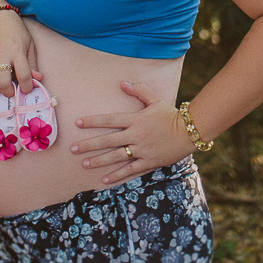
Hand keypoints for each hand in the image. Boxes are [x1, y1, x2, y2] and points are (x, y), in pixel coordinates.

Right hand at [0, 11, 40, 96]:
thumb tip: (38, 79)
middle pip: (2, 80)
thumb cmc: (17, 33)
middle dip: (8, 91)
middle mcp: (1, 54)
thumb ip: (33, 64)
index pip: (23, 74)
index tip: (26, 89)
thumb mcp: (30, 45)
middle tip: (11, 91)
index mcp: (17, 52)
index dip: (26, 87)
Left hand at [70, 80, 190, 184]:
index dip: (93, 121)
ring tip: (84, 164)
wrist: (189, 132)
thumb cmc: (171, 115)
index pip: (110, 120)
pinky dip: (117, 175)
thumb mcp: (155, 100)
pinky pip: (130, 170)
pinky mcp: (149, 162)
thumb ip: (138, 90)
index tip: (78, 123)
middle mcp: (136, 135)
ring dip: (99, 161)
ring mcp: (142, 150)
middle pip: (108, 140)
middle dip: (89, 145)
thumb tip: (122, 82)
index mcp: (136, 119)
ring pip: (116, 157)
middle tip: (73, 149)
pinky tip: (105, 179)